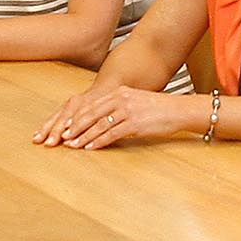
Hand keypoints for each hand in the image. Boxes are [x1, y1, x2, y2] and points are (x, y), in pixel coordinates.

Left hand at [35, 83, 190, 148]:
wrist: (179, 110)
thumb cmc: (158, 109)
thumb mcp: (136, 101)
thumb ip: (119, 106)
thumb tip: (103, 118)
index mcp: (119, 92)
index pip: (92, 105)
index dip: (76, 117)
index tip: (64, 126)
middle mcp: (121, 99)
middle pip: (91, 114)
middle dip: (74, 127)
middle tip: (62, 137)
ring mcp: (127, 111)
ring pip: (99, 125)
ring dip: (83, 136)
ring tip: (72, 145)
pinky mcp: (134, 123)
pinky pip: (112, 133)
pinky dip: (98, 141)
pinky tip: (90, 147)